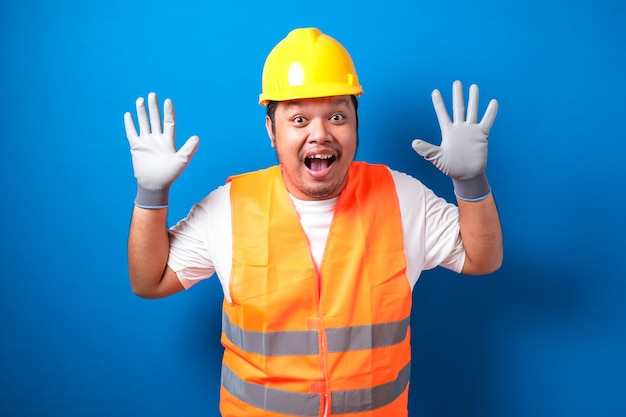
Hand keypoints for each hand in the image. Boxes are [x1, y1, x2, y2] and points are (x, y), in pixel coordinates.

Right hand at [124, 92, 198, 207]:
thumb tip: (197, 137)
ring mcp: (146, 142)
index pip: (169, 122)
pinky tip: (128, 114)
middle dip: (154, 108)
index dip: (168, 112)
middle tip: (152, 95)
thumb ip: (189, 149)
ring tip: (140, 100)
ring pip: (143, 123)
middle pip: (155, 119)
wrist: (155, 184)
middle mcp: (157, 139)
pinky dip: (130, 124)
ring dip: (141, 112)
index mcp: (168, 141)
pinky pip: (132, 133)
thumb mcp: (182, 161)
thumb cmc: (170, 175)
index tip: (168, 101)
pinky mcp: (136, 147)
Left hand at [412, 80, 497, 180]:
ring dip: (473, 99)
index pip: (442, 114)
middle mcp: (459, 128)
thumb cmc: (450, 167)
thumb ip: (426, 149)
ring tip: (474, 86)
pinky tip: (493, 102)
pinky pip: (487, 121)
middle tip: (456, 82)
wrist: (466, 174)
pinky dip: (490, 112)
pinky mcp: (481, 135)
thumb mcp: (436, 157)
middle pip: (458, 108)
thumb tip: (413, 143)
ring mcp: (471, 130)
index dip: (439, 103)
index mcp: (448, 131)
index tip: (435, 92)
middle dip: (457, 95)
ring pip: (472, 111)